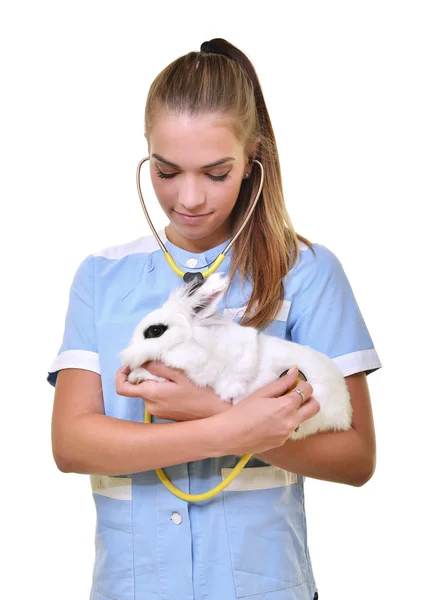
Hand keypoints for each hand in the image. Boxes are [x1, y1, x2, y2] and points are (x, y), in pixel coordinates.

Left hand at [115, 361, 231, 421]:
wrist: (215, 414)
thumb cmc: (200, 393)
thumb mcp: (180, 374)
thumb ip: (158, 366)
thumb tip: (141, 361)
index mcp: (151, 395)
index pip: (122, 388)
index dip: (121, 374)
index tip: (130, 364)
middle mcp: (150, 406)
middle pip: (136, 387)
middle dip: (143, 374)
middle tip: (158, 364)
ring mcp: (157, 412)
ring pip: (146, 391)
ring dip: (153, 381)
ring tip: (171, 374)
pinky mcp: (164, 414)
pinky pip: (155, 398)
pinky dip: (160, 388)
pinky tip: (176, 384)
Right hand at [212, 368, 320, 454]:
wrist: (229, 436)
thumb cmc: (242, 412)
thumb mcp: (261, 393)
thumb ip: (281, 383)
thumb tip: (295, 370)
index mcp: (286, 407)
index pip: (307, 391)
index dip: (304, 384)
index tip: (296, 383)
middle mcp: (291, 422)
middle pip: (315, 408)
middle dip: (310, 398)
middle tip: (296, 395)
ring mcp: (287, 434)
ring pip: (303, 419)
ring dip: (297, 411)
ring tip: (278, 409)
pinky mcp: (282, 442)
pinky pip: (290, 429)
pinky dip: (286, 422)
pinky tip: (270, 421)